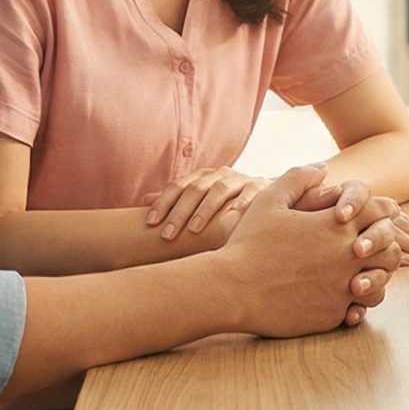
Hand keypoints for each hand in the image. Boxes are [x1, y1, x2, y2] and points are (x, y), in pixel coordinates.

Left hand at [144, 166, 269, 240]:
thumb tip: (142, 201)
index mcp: (202, 177)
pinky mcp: (261, 187)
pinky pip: (250, 193)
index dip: (163, 203)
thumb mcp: (201, 202)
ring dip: (205, 209)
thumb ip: (176, 201)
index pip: (178, 187)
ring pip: (219, 190)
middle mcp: (220, 174)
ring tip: (194, 229)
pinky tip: (231, 218)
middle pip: (195, 189)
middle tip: (167, 234)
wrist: (266, 198)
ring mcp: (241, 179)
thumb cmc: (226, 205)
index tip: (150, 223)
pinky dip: (241, 204)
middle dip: (180, 212)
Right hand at [219, 166, 401, 335]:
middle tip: (367, 249)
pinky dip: (353, 304)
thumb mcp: (269, 200)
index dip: (379, 214)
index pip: (382, 213)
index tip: (366, 218)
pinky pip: (358, 310)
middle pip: (392, 250)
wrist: (232, 289)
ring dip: (373, 279)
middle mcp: (348, 257)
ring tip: (356, 275)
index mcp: (338, 226)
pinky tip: (338, 297)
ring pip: (381, 284)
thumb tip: (322, 168)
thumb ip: (299, 178)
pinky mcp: (332, 315)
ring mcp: (343, 288)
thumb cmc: (248, 242)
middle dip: (384, 248)